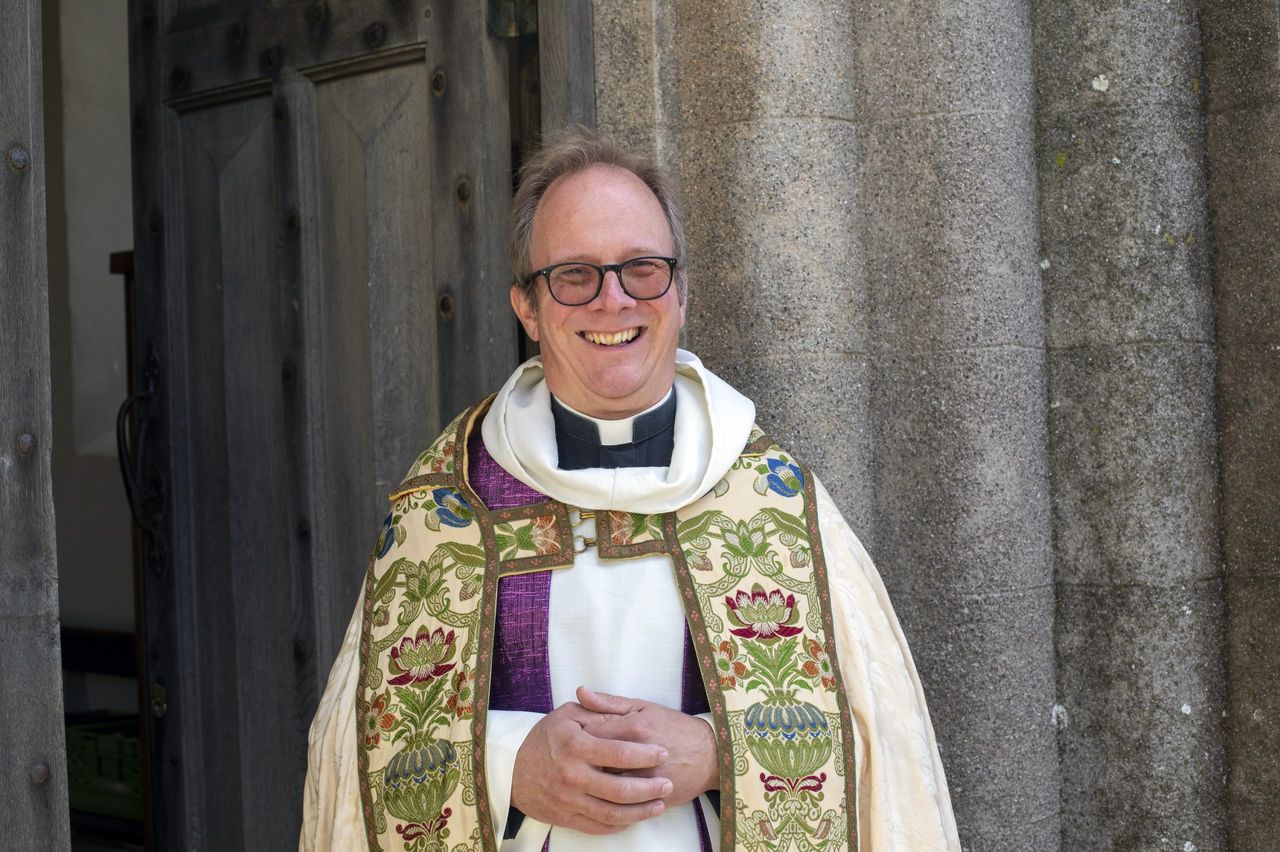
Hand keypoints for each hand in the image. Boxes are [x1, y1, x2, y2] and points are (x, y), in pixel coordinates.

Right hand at [510, 701, 672, 834]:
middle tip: (668, 783)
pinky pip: (599, 826)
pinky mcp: (566, 818)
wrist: (511, 771)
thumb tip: (625, 712)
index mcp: (575, 747)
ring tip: (660, 804)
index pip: (620, 753)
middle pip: (621, 789)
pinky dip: (621, 824)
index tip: (663, 752)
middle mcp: (572, 776)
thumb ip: (597, 712)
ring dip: (641, 811)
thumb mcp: (567, 715)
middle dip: (650, 788)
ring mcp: (569, 801)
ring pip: (614, 814)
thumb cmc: (545, 738)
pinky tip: (635, 817)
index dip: (646, 754)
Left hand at [577, 687, 718, 806]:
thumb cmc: (674, 727)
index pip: (591, 733)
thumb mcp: (644, 707)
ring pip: (604, 784)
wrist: (711, 755)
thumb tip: (580, 692)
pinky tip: (602, 791)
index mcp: (634, 727)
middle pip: (594, 761)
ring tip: (586, 775)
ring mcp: (645, 779)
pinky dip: (608, 798)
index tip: (570, 737)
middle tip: (573, 759)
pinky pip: (619, 802)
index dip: (576, 735)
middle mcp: (638, 754)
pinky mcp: (650, 798)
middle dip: (581, 761)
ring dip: (592, 781)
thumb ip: (609, 702)